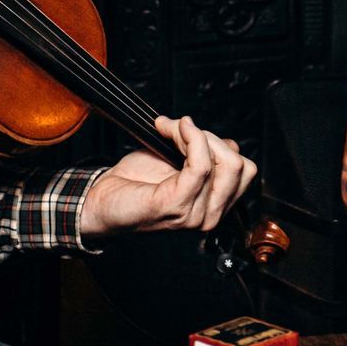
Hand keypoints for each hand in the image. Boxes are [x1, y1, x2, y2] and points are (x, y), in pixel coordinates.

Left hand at [79, 116, 257, 238]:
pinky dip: (190, 138)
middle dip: (210, 138)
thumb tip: (221, 139)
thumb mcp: (178, 162)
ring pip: (223, 162)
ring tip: (169, 132)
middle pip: (239, 165)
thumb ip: (204, 153)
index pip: (244, 169)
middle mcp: (210, 215)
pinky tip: (171, 129)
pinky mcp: (177, 206)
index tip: (189, 132)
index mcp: (214, 206)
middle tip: (178, 131)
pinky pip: (201, 164)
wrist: (101, 200)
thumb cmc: (135, 182)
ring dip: (195, 135)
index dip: (219, 143)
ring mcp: (195, 214)